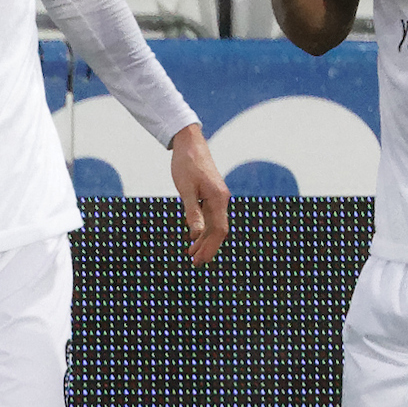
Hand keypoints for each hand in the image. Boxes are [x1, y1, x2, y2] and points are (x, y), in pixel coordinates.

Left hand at [169, 123, 228, 264]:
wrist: (189, 143)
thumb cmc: (186, 164)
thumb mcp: (186, 189)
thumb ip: (192, 212)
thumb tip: (196, 235)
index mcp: (218, 199)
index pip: (219, 230)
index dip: (211, 247)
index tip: (201, 260)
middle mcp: (221, 199)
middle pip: (218, 230)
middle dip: (207, 247)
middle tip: (195, 263)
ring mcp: (217, 196)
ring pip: (213, 224)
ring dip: (204, 239)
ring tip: (192, 254)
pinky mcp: (210, 193)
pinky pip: (209, 216)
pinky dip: (202, 228)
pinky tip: (193, 236)